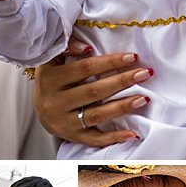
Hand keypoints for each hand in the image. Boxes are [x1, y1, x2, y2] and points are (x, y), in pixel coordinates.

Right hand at [34, 43, 151, 145]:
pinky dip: (114, 137)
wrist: (40, 109)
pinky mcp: (71, 136)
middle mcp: (55, 102)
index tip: (133, 57)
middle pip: (94, 91)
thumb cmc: (53, 79)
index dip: (110, 62)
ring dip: (122, 106)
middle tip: (145, 73)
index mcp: (50, 79)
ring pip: (97, 115)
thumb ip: (68, 47)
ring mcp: (63, 122)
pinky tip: (133, 133)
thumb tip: (87, 47)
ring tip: (143, 98)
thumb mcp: (53, 60)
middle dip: (122, 81)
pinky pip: (95, 139)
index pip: (85, 68)